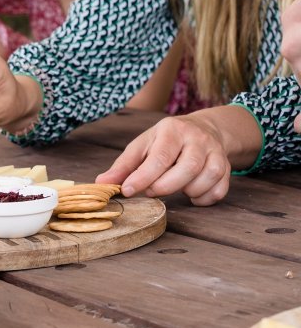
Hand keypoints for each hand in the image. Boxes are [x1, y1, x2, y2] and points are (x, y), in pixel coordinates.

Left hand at [96, 115, 231, 205]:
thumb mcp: (142, 146)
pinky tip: (191, 195)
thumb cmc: (165, 141)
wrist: (203, 129)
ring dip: (187, 191)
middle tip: (151, 192)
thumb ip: (123, 166)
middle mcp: (197, 139)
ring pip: (207, 177)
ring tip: (173, 188)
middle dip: (165, 186)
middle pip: (187, 168)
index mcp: (172, 130)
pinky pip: (220, 189)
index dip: (144, 177)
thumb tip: (101, 183)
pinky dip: (205, 198)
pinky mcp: (226, 166)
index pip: (160, 156)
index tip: (128, 190)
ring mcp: (215, 152)